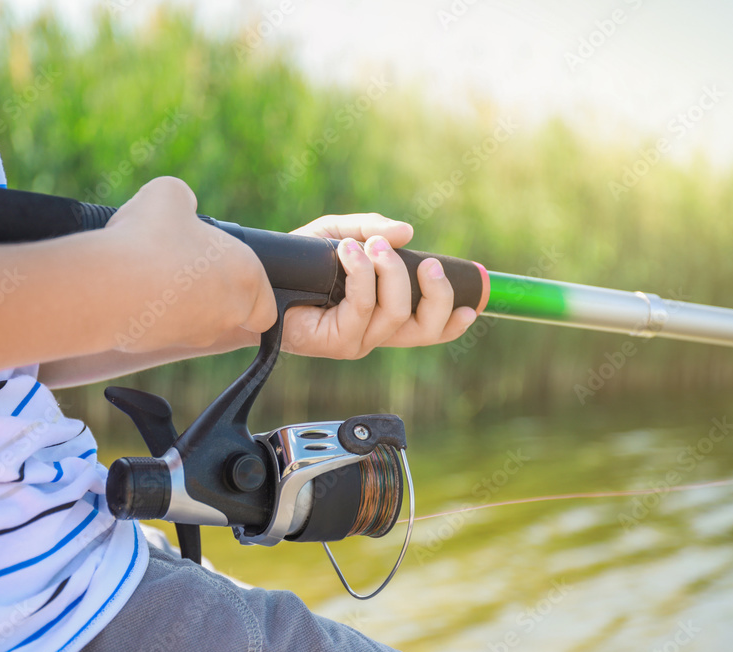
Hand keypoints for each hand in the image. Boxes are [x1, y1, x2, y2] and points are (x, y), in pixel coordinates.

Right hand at [102, 177, 276, 352]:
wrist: (108, 285)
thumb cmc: (148, 237)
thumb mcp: (171, 194)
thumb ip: (186, 202)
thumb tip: (181, 210)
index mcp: (246, 275)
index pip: (266, 306)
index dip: (251, 292)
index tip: (227, 273)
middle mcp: (229, 312)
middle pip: (230, 311)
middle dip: (210, 292)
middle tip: (183, 267)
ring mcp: (197, 334)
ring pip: (197, 322)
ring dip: (181, 303)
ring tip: (149, 273)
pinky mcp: (162, 346)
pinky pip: (163, 330)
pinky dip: (152, 314)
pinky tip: (130, 289)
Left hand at [281, 213, 477, 358]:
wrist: (260, 278)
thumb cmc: (300, 261)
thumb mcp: (341, 234)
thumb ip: (372, 229)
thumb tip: (406, 232)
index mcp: (384, 312)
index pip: (428, 326)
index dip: (453, 320)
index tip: (472, 305)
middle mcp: (375, 331)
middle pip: (426, 329)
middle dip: (436, 295)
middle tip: (426, 264)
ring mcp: (357, 339)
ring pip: (396, 313)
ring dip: (389, 273)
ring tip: (368, 246)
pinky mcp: (336, 340)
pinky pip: (362, 308)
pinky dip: (360, 276)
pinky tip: (348, 254)